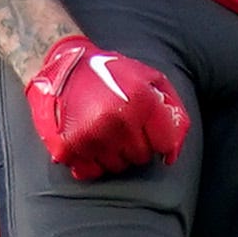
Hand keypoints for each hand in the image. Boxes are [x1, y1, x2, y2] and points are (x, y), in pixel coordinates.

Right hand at [23, 34, 189, 178]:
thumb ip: (172, 109)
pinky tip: (88, 143)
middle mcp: (116, 120)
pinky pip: (91, 171)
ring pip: (117, 167)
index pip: (165, 144)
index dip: (161, 142)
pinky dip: (92, 162)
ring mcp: (91, 135)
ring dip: (114, 154)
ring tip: (104, 131)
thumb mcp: (150, 78)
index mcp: (140, 100)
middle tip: (123, 127)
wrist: (64, 65)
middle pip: (140, 158)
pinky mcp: (68, 146)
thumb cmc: (112, 73)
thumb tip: (174, 152)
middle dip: (136, 146)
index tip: (153, 137)